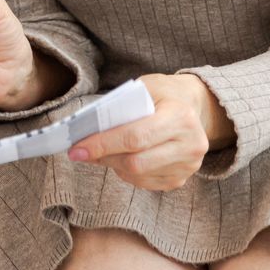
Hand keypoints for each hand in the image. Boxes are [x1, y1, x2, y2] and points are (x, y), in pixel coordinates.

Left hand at [66, 74, 229, 191]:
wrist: (193, 105)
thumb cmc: (163, 94)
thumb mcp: (144, 88)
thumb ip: (119, 108)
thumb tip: (89, 132)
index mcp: (180, 116)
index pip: (135, 137)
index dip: (102, 145)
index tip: (76, 149)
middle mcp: (190, 144)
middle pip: (136, 161)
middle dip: (103, 157)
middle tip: (80, 152)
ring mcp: (189, 165)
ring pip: (138, 175)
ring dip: (112, 165)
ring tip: (101, 152)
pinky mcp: (181, 178)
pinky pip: (144, 182)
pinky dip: (126, 172)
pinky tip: (121, 159)